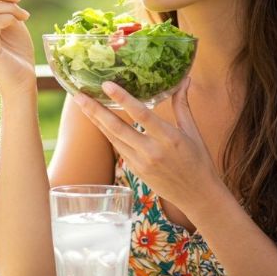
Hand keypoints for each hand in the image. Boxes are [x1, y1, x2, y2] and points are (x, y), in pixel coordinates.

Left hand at [73, 78, 224, 213]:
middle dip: (95, 110)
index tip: (106, 85)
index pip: (141, 115)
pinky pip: (118, 147)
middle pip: (117, 128)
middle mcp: (152, 151)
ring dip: (95, 120)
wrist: (197, 196)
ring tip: (81, 103)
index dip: (122, 99)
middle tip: (78, 95)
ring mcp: (140, 163)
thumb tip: (185, 80)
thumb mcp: (193, 132)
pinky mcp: (135, 170)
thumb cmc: (199, 161)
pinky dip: (107, 132)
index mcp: (169, 138)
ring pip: (112, 138)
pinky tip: (97, 120)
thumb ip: (182, 105)